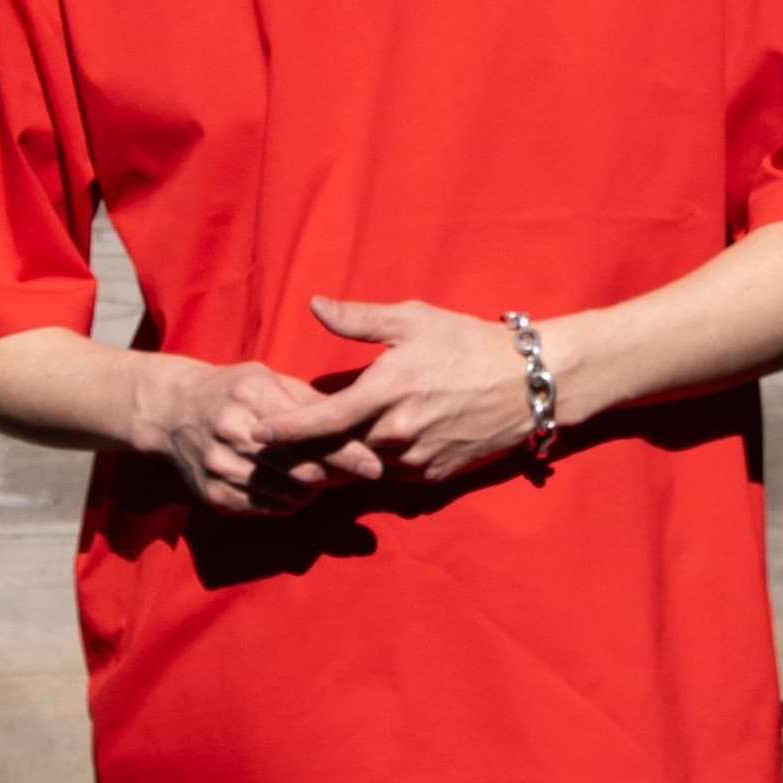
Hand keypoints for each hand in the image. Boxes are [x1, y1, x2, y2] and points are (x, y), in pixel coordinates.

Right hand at [136, 356, 384, 518]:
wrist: (171, 410)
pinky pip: (266, 510)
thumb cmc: (233, 390)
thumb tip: (355, 423)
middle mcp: (233, 432)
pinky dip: (287, 503)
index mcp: (252, 396)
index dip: (346, 453)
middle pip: (302, 470)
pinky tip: (290, 489)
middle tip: (348, 474)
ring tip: (317, 479)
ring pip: (288, 495)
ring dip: (311, 492)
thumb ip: (308, 400)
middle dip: (332, 476)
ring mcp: (220, 466)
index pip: (310, 432)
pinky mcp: (212, 495)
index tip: (373, 467)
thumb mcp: (268, 379)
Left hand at [250, 296, 534, 485]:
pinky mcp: (434, 477)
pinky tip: (370, 449)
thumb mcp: (413, 320)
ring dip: (344, 457)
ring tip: (325, 445)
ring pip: (363, 465)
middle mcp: (398, 432)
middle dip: (311, 447)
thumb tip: (315, 306)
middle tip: (286, 440)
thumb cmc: (466, 342)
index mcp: (387, 390)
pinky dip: (375, 464)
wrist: (525, 383)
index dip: (286, 430)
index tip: (256, 432)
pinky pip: (391, 476)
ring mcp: (417, 459)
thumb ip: (359, 319)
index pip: (323, 420)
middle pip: (338, 449)